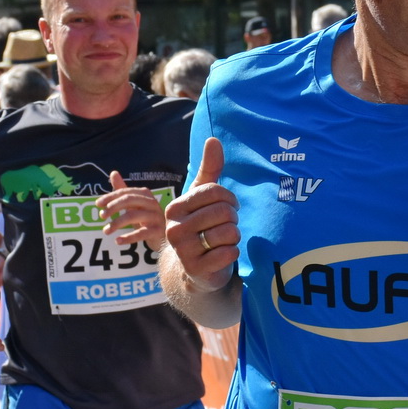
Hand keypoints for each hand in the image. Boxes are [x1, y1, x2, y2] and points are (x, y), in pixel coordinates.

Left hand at [95, 172, 166, 247]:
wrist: (165, 235)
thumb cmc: (147, 218)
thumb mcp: (134, 204)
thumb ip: (123, 191)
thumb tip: (113, 173)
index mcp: (145, 195)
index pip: (125, 192)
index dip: (110, 197)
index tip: (98, 204)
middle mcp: (152, 203)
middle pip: (129, 200)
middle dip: (113, 207)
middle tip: (101, 216)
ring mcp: (156, 217)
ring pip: (133, 216)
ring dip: (117, 223)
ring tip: (106, 231)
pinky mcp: (158, 231)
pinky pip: (141, 233)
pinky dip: (128, 237)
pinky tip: (117, 241)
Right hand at [165, 138, 239, 291]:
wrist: (196, 268)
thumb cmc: (201, 226)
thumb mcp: (203, 198)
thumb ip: (209, 169)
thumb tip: (213, 139)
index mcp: (173, 208)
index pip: (215, 192)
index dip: (229, 199)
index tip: (227, 207)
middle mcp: (173, 229)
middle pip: (224, 212)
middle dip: (232, 219)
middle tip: (225, 226)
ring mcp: (183, 251)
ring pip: (229, 232)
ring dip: (234, 236)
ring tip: (223, 241)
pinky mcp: (197, 270)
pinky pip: (229, 253)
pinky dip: (233, 253)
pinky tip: (222, 255)